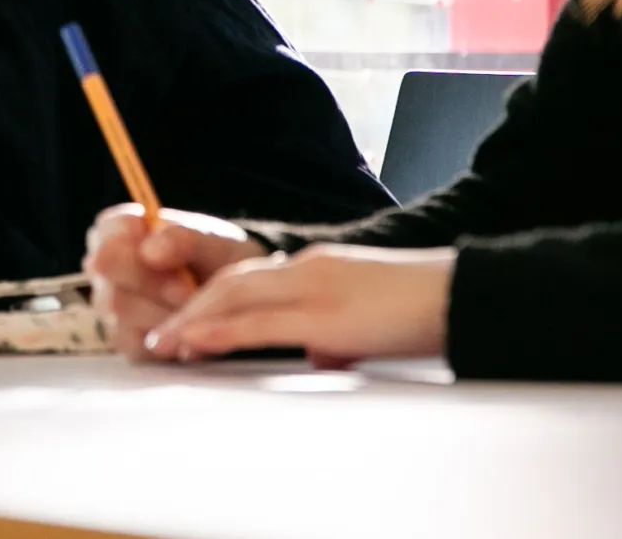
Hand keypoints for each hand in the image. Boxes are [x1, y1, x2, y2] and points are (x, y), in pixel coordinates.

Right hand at [82, 203, 266, 360]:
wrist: (234, 299)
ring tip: (193, 307)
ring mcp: (109, 307)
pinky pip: (133, 341)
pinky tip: (187, 328)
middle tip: (188, 289)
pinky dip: (166, 337)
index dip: (130, 240)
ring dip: (163, 310)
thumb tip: (149, 251)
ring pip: (120, 308)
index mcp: (119, 230)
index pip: (106, 230)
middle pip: (108, 269)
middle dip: (153, 280)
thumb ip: (183, 240)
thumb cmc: (216, 260)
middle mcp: (106, 267)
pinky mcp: (124, 342)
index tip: (160, 250)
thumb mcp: (211, 242)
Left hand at [144, 242, 454, 368]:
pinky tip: (195, 341)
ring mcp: (315, 288)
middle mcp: (310, 269)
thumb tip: (322, 355)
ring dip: (192, 321)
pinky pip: (259, 322)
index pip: (251, 277)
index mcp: (319, 267)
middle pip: (232, 282)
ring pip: (235, 298)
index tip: (184, 320)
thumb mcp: (368, 321)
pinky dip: (220, 331)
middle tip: (159, 334)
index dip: (211, 297)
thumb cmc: (425, 311)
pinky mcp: (326, 315)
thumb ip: (338, 333)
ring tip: (163, 343)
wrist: (463, 296)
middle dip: (189, 307)